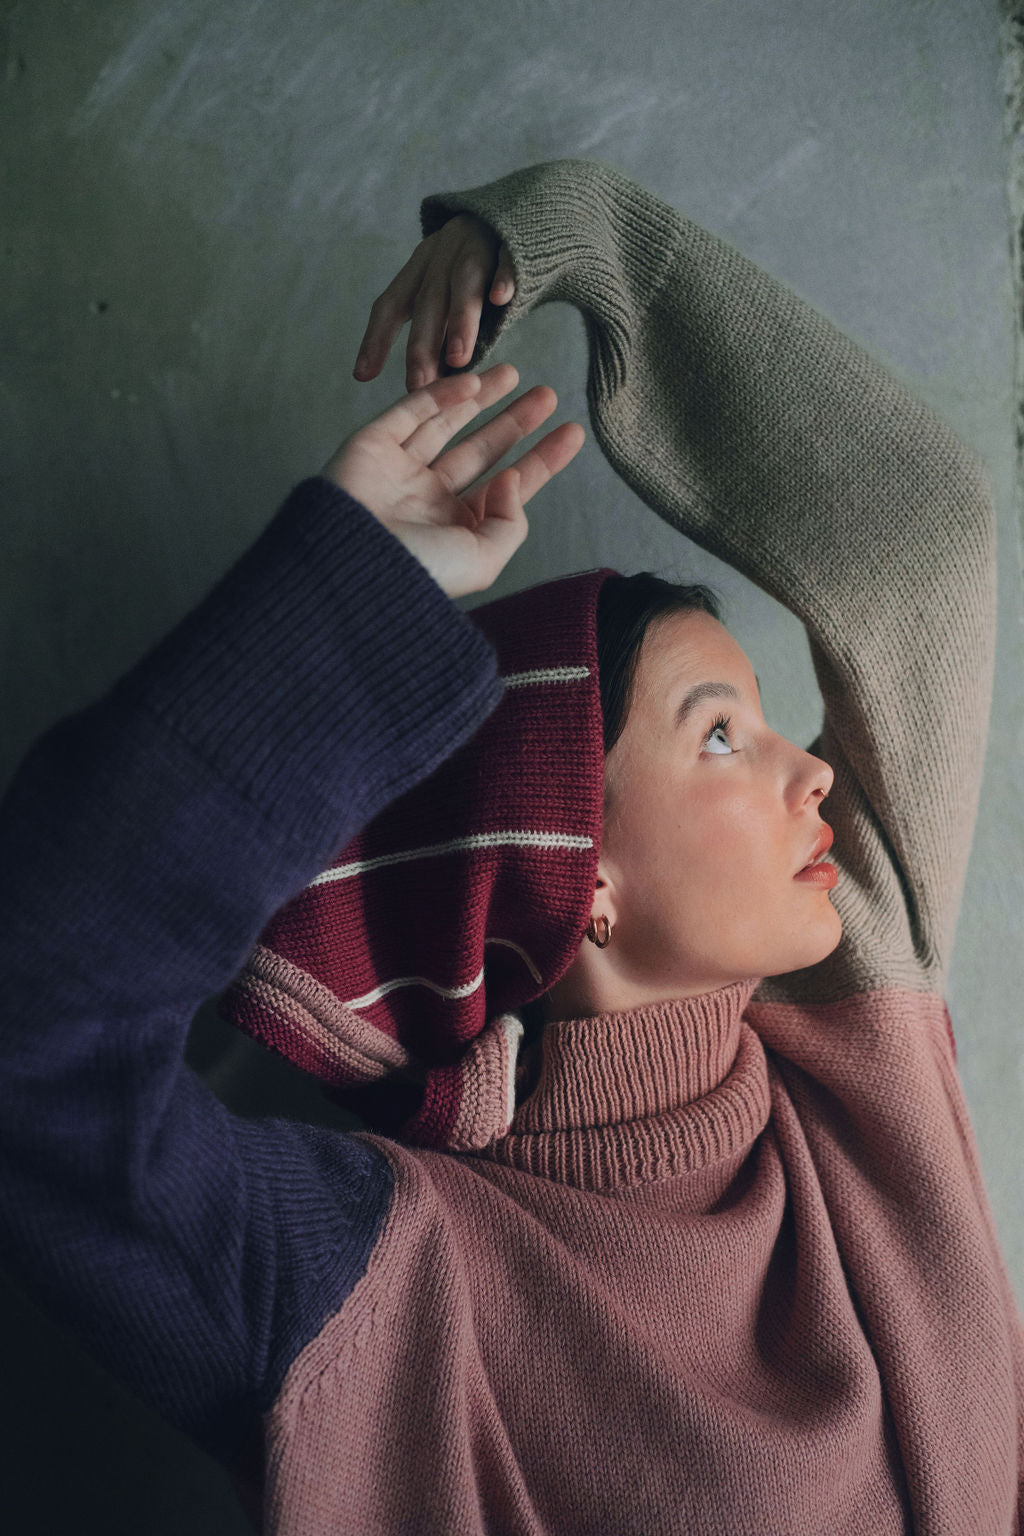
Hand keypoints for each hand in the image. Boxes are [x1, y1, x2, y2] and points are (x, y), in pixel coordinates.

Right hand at [321, 363, 583, 598]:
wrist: (352, 561)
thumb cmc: (419, 569)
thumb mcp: (483, 559)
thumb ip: (510, 522)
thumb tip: (510, 477)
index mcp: (456, 529)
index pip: (508, 486)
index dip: (541, 460)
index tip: (571, 432)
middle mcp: (429, 499)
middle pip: (482, 451)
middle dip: (514, 423)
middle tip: (547, 395)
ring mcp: (399, 470)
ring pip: (447, 424)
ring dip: (481, 398)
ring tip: (515, 374)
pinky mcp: (372, 444)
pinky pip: (410, 411)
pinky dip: (441, 395)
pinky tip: (473, 382)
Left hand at [353, 213, 515, 393]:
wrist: (522, 214)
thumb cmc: (481, 268)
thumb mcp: (448, 291)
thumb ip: (439, 331)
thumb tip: (428, 387)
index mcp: (421, 269)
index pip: (391, 304)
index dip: (376, 338)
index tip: (362, 375)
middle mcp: (442, 255)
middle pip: (427, 302)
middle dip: (422, 346)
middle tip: (418, 386)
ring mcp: (477, 245)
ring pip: (463, 283)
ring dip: (459, 320)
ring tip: (458, 359)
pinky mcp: (513, 241)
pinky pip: (507, 258)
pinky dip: (503, 277)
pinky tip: (501, 298)